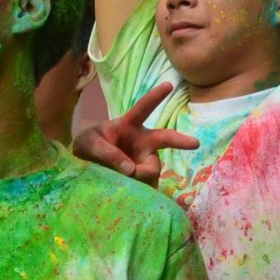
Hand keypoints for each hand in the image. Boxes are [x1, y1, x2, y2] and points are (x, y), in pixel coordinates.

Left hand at [72, 81, 197, 186]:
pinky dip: (139, 190)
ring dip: (140, 176)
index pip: (143, 108)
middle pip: (165, 139)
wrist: (85, 164)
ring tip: (124, 179)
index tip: (169, 85)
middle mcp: (142, 142)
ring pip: (152, 169)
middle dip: (180, 140)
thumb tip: (131, 170)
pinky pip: (146, 186)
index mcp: (129, 125)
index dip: (155, 97)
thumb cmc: (89, 145)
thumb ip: (106, 152)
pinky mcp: (142, 178)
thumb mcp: (89, 144)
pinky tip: (133, 194)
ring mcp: (144, 160)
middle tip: (194, 143)